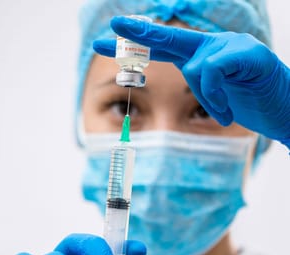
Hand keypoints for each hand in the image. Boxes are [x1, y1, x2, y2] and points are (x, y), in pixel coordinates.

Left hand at [94, 16, 289, 148]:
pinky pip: (214, 70)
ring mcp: (232, 45)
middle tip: (116, 23)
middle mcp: (212, 45)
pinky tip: (226, 111)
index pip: (160, 47)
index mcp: (201, 55)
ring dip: (206, 97)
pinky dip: (216, 95)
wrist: (286, 112)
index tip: (102, 42)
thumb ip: (196, 82)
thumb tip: (180, 79)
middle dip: (139, 32)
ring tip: (222, 113)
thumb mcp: (213, 94)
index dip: (132, 44)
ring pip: (195, 66)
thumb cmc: (249, 102)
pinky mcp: (249, 53)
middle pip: (170, 37)